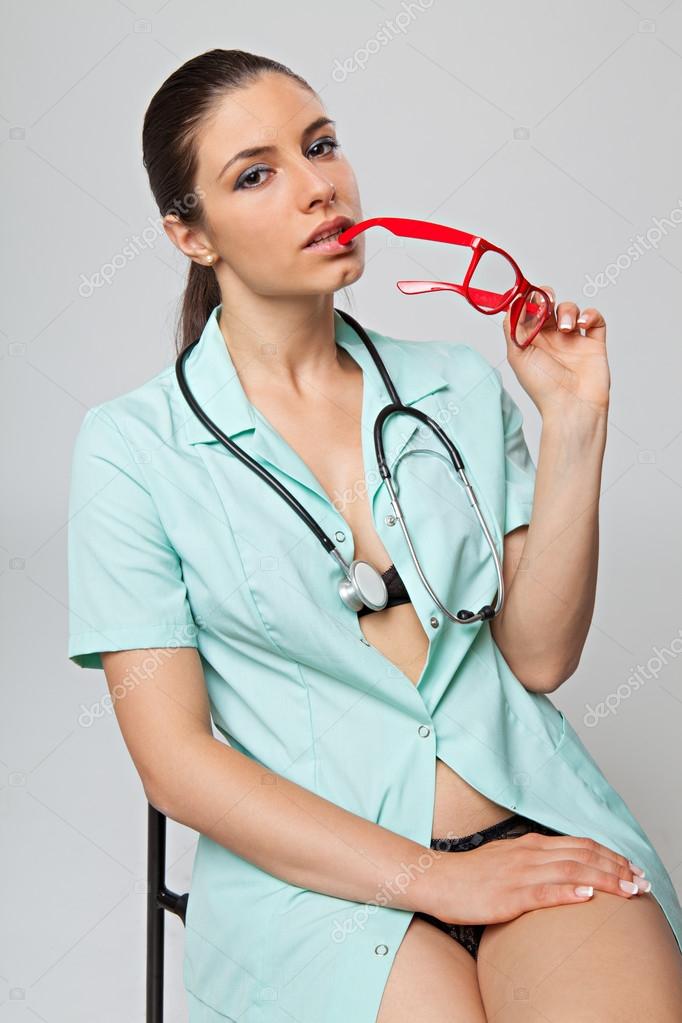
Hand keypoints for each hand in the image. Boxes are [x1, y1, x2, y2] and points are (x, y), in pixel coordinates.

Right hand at [431, 831, 649, 926]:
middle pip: (582, 855)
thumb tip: (564, 869)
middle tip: (641, 882)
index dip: (610, 856)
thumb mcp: (507, 860)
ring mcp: (519, 874)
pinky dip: (568, 892)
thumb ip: (535, 861)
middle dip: (617, 868)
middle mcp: (529, 854)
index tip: (632, 869)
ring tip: (628, 890)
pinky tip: (586, 895)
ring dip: (604, 880)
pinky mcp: (508, 896)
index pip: (580, 845)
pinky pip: (543, 892)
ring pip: (570, 871)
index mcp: (530, 845)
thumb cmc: (471, 876)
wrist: (437, 879)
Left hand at [502, 285, 610, 419]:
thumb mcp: (518, 356)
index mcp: (531, 342)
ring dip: (567, 310)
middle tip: (547, 298)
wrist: (571, 406)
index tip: (528, 294)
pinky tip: (582, 324)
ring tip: (566, 327)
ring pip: (570, 309)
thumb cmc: (543, 387)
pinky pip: (595, 319)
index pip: (528, 312)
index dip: (528, 300)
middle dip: (547, 296)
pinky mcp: (594, 344)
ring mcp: (573, 340)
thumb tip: (513, 303)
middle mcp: (551, 339)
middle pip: (549, 305)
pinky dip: (590, 315)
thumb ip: (514, 328)